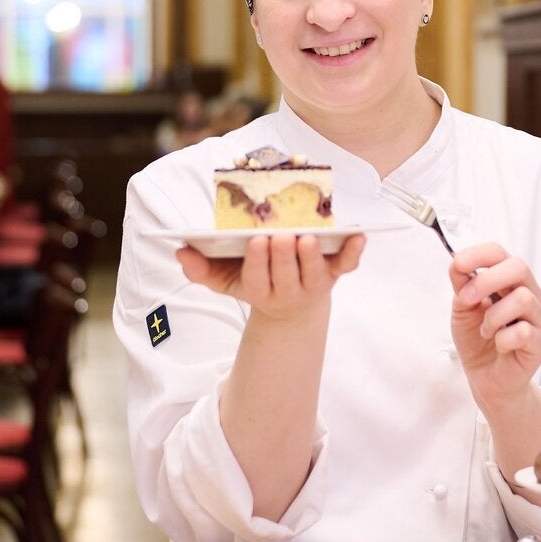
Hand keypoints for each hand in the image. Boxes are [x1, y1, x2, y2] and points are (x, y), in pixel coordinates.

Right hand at [177, 231, 364, 320]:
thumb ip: (201, 269)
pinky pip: (347, 265)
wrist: (292, 307)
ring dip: (313, 256)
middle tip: (280, 236)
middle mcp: (289, 290)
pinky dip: (353, 251)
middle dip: (283, 257)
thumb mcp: (225, 280)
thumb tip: (181, 252)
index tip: (256, 242)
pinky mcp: (334, 274)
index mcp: (260, 290)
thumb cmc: (255, 281)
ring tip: (308, 237)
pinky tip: (359, 235)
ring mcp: (314, 283)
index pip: (257, 279)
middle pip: (287, 276)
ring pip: (316, 273)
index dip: (258, 262)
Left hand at [449, 243, 540, 406]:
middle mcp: (529, 294)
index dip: (479, 254)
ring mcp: (538, 318)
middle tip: (467, 300)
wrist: (486, 379)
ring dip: (494, 316)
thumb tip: (458, 264)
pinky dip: (503, 338)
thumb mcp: (462, 310)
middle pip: (519, 267)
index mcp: (509, 282)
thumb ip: (461, 286)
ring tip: (486, 331)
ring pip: (522, 298)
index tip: (458, 263)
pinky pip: (524, 331)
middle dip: (487, 280)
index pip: (500, 254)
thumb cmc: (478, 341)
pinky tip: (498, 344)